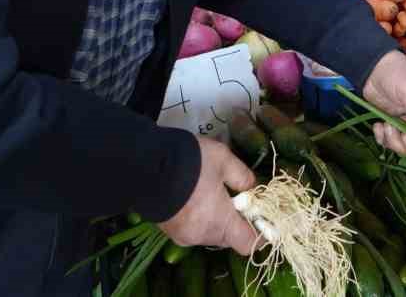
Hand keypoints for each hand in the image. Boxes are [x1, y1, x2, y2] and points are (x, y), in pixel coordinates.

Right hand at [159, 136, 261, 255]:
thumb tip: (252, 188)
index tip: (261, 214)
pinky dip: (197, 216)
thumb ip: (242, 177)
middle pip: (229, 237)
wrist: (144, 163)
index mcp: (220, 223)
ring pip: (209, 232)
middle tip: (234, 194)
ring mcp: (181, 235)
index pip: (249, 244)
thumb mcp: (224, 160)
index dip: (260, 232)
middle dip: (236, 219)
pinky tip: (192, 194)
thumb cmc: (190, 162)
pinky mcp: (167, 229)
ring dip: (215, 216)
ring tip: (209, 189)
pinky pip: (192, 228)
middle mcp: (201, 235)